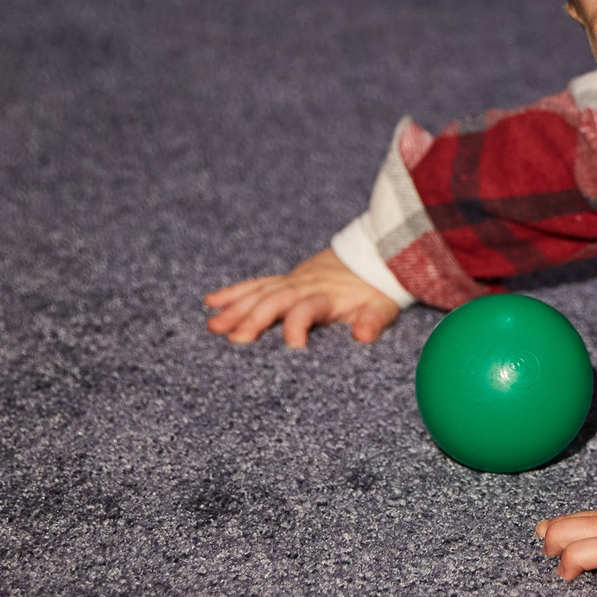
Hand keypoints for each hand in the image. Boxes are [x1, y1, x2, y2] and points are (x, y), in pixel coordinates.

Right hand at [202, 246, 400, 347]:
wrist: (377, 252)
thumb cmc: (379, 286)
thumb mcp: (384, 305)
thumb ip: (374, 320)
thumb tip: (364, 336)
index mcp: (328, 296)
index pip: (308, 309)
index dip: (299, 324)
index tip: (293, 345)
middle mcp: (306, 286)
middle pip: (275, 300)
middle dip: (254, 318)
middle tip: (234, 338)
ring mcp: (293, 280)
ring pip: (260, 293)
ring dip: (235, 308)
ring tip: (213, 325)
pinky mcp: (287, 277)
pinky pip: (257, 284)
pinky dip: (235, 292)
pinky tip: (211, 302)